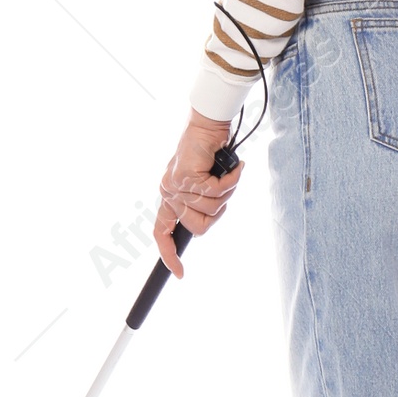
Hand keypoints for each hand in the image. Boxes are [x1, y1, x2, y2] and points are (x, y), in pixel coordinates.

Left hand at [154, 112, 242, 277]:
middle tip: (225, 189)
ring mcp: (174, 185)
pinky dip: (232, 180)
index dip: (169, 254)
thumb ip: (203, 202)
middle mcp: (168, 192)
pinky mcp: (186, 177)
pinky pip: (217, 193)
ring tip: (228, 173)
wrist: (209, 123)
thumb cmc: (211, 152)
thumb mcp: (207, 182)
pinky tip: (236, 168)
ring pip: (212, 209)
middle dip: (219, 212)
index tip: (179, 273)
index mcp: (170, 196)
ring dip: (228, 191)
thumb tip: (208, 221)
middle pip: (199, 227)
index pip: (161, 232)